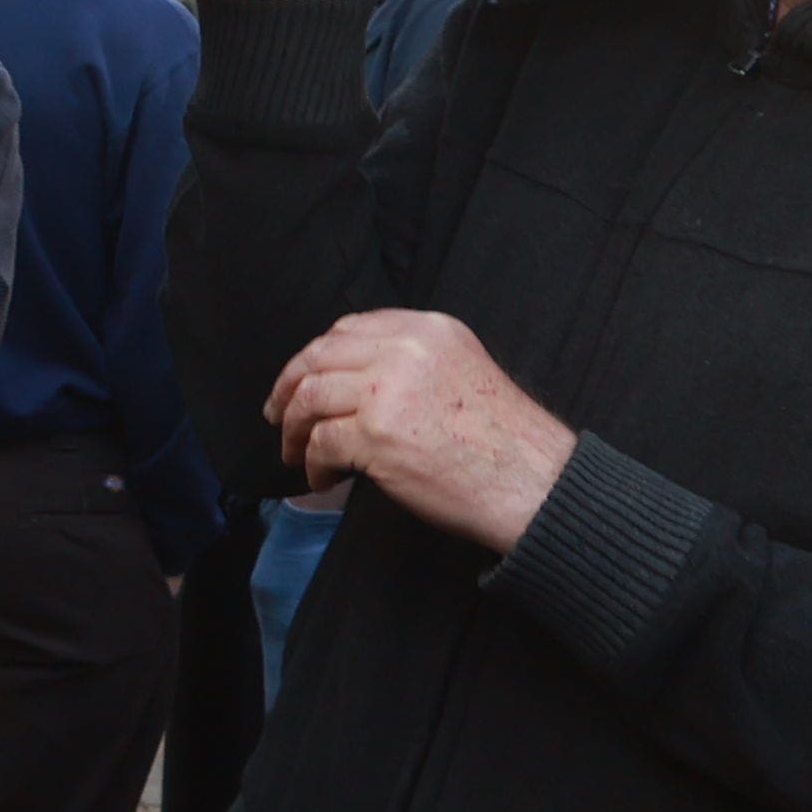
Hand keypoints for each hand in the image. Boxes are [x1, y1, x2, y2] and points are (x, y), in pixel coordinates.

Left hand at [267, 308, 578, 551]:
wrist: (533, 482)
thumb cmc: (502, 441)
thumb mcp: (461, 370)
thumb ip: (410, 362)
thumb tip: (350, 380)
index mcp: (427, 329)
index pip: (349, 329)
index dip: (314, 356)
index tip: (299, 379)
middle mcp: (404, 350)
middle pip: (319, 357)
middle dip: (288, 388)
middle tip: (277, 416)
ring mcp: (386, 391)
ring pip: (310, 399)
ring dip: (294, 430)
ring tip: (294, 452)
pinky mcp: (375, 435)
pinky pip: (320, 444)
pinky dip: (312, 464)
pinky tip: (321, 477)